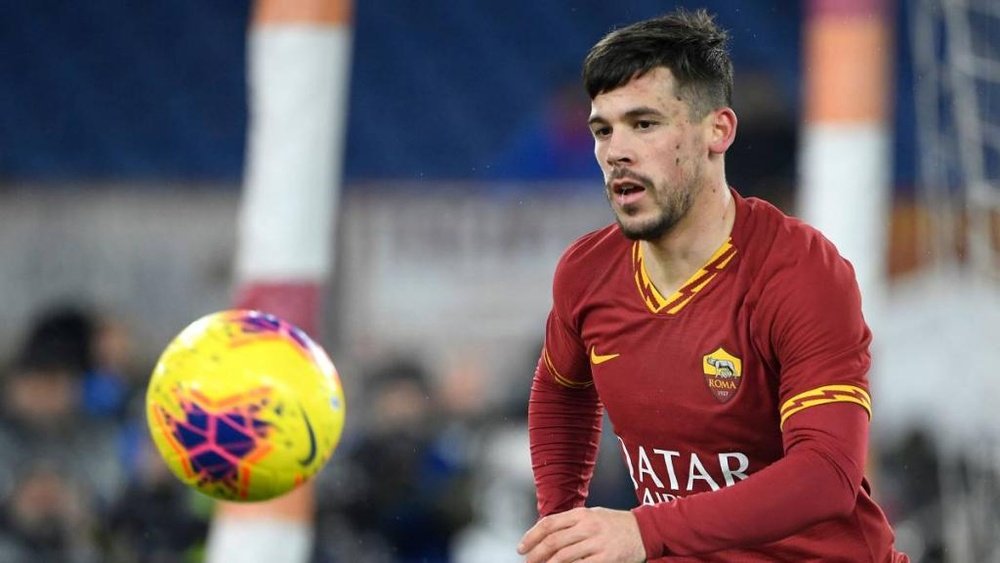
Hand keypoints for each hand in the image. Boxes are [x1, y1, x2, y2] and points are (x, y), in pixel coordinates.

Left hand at [517, 506, 645, 562]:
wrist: (645, 530)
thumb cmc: (615, 524)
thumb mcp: (592, 515)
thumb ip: (570, 523)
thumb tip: (545, 534)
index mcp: (581, 514)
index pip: (549, 524)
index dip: (531, 537)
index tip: (521, 548)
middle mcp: (587, 526)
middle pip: (553, 541)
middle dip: (536, 554)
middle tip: (528, 562)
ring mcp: (597, 542)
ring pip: (563, 556)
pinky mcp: (606, 558)